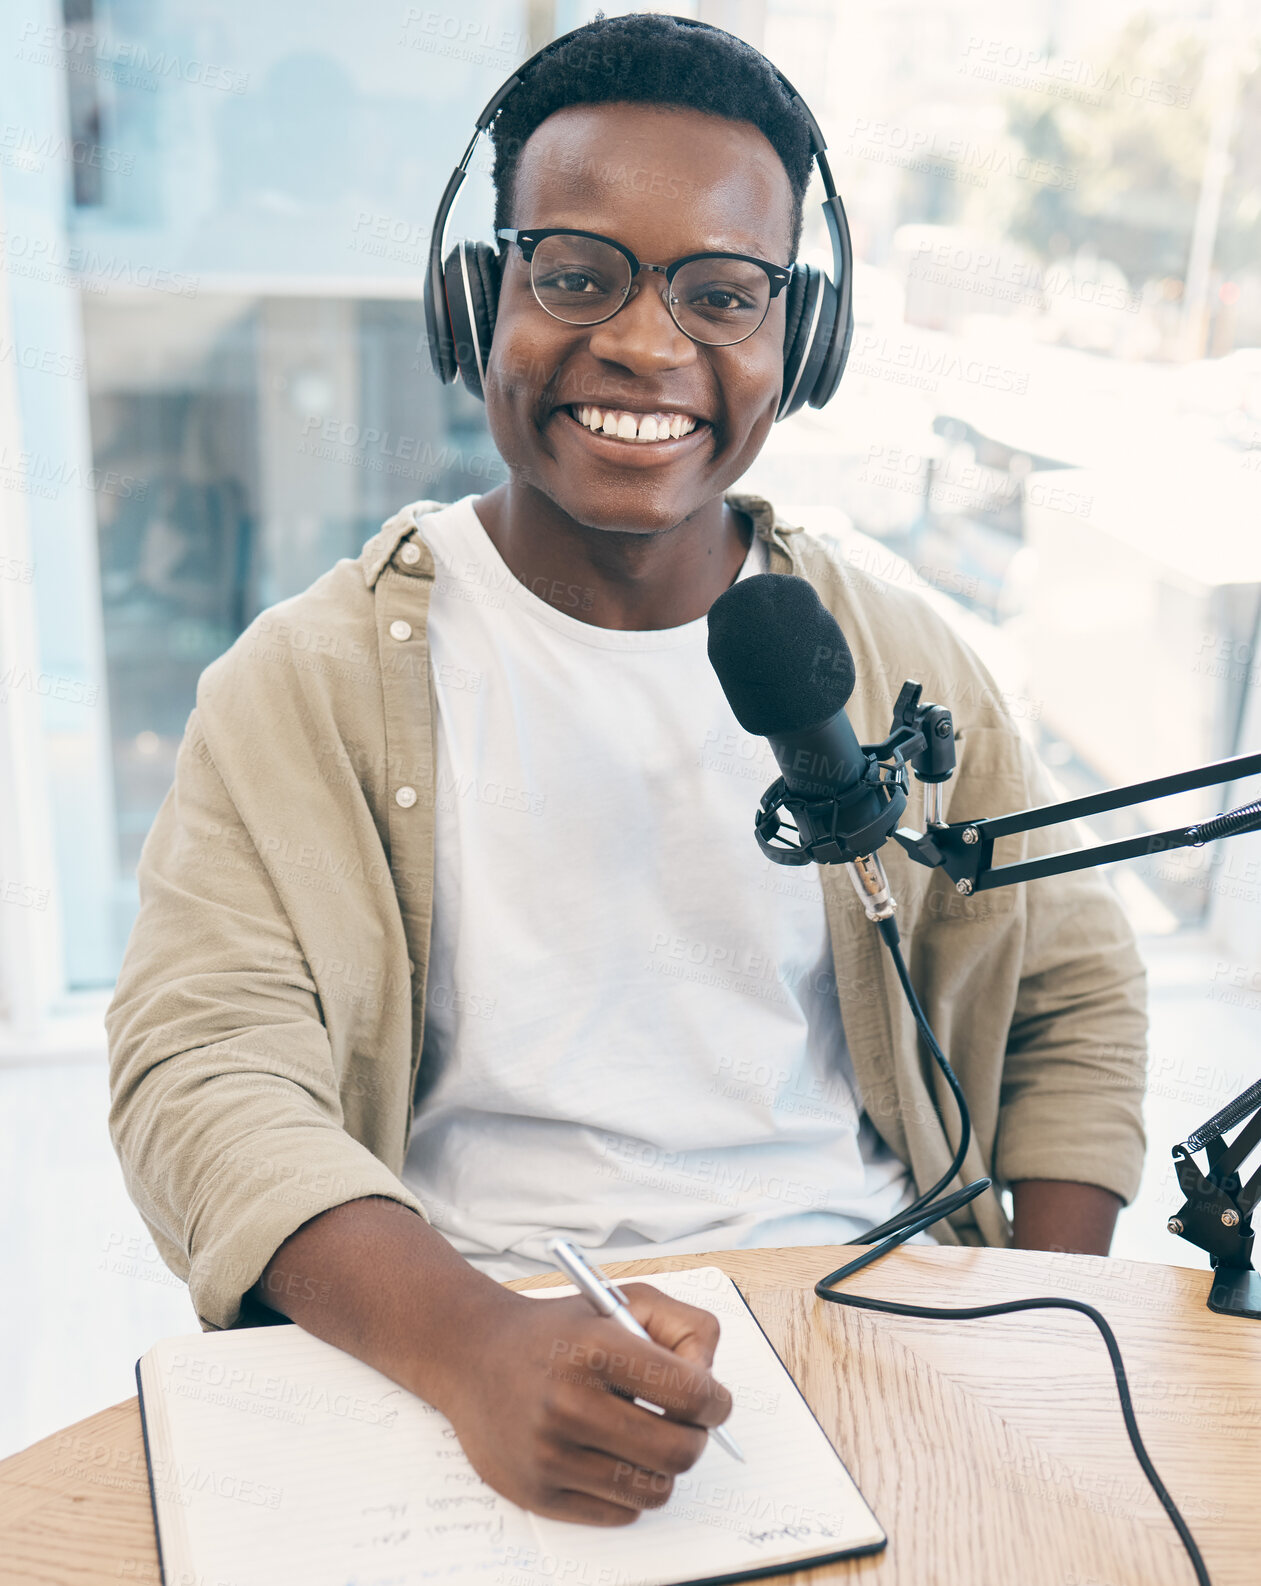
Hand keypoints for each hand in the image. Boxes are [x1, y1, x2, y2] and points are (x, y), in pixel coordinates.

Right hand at [429, 1281, 733, 1524]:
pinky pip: (620, 1512)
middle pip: (679, 1452)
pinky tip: (608, 1455)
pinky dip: (627, 1489)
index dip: (716, 1401)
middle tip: (682, 1424)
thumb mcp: (619, 1301)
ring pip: (654, 1490)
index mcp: (594, 1348)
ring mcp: (550, 1454)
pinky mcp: (538, 1494)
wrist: (472, 1355)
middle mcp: (568, 1403)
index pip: (691, 1393)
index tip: (712, 1401)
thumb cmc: (557, 1331)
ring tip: (640, 1436)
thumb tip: (711, 1382)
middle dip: (695, 1438)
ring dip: (660, 1467)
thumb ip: (681, 1327)